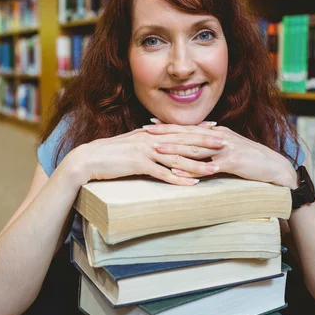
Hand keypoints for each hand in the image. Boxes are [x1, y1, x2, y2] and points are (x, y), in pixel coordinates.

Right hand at [60, 124, 227, 186]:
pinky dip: (178, 179)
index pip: (181, 131)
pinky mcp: (138, 164)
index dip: (200, 131)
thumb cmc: (111, 153)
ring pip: (177, 158)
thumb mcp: (132, 143)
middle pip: (184, 141)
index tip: (218, 130)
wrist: (89, 158)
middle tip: (226, 144)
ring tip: (216, 168)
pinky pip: (162, 173)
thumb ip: (149, 142)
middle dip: (206, 143)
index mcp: (151, 133)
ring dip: (198, 164)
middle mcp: (151, 139)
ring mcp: (145, 151)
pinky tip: (192, 185)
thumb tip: (162, 143)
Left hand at [143, 123, 297, 188]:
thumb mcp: (230, 146)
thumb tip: (196, 140)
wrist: (275, 167)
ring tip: (157, 150)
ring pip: (196, 148)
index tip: (150, 125)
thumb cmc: (251, 159)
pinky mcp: (233, 162)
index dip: (169, 126)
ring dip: (175, 148)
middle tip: (146, 132)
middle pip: (188, 133)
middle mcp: (219, 136)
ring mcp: (226, 148)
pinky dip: (193, 168)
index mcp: (217, 132)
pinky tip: (179, 170)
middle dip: (166, 132)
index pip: (189, 127)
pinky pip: (209, 165)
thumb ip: (213, 143)